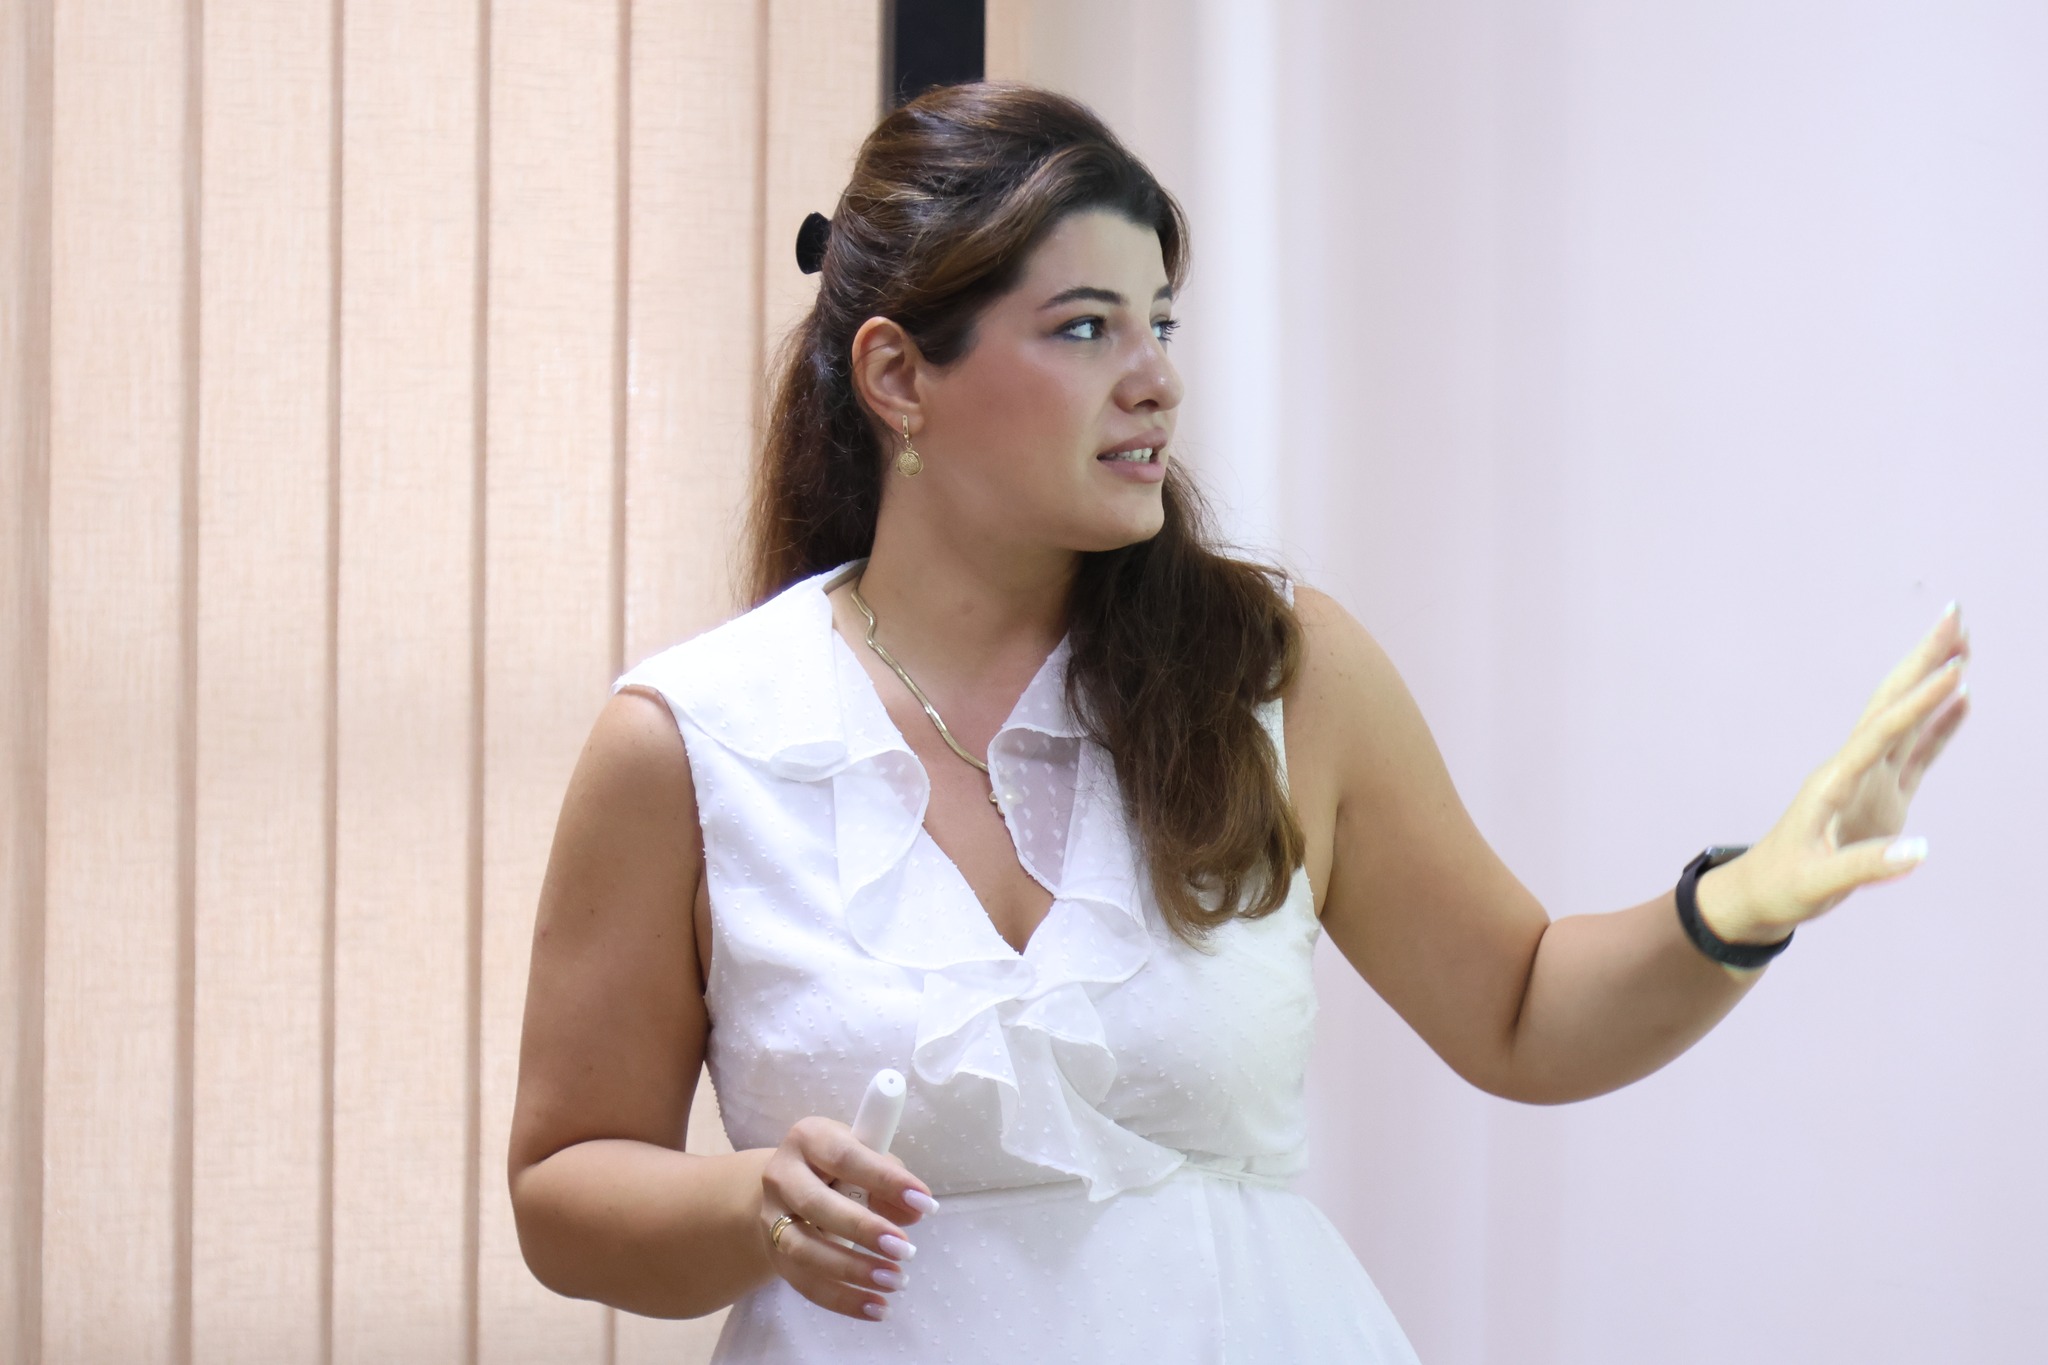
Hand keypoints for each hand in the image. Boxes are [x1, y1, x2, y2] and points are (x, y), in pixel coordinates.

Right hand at [758, 1116, 937, 1322]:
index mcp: (808, 1138)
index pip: (845, 1157)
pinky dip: (842, 1299)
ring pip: (804, 1250)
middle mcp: (781, 1175)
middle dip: (864, 1229)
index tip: (924, 1202)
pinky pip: (805, 1284)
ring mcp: (772, 1218)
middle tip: (906, 1250)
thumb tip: (917, 1211)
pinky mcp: (774, 1255)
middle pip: (816, 1204)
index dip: (885, 1179)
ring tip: (895, 1281)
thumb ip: (890, 1181)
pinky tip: (877, 1307)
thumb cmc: (839, 1167)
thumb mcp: (865, 1158)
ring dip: (853, 1270)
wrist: (789, 1189)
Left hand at [1700, 604, 1971, 946]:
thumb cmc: (1782, 886)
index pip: (1882, 732)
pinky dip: (1941, 726)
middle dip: (1923, 661)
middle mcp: (1853, 769)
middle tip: (1955, 616)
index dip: (1918, 703)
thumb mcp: (1818, 882)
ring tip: (1964, 643)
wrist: (1762, 895)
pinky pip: (1918, 753)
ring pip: (1906, 719)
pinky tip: (1963, 700)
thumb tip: (1922, 851)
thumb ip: (1867, 867)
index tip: (1955, 671)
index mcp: (1835, 782)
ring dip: (1933, 682)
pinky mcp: (1883, 798)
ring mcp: (1869, 781)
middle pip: (1892, 704)